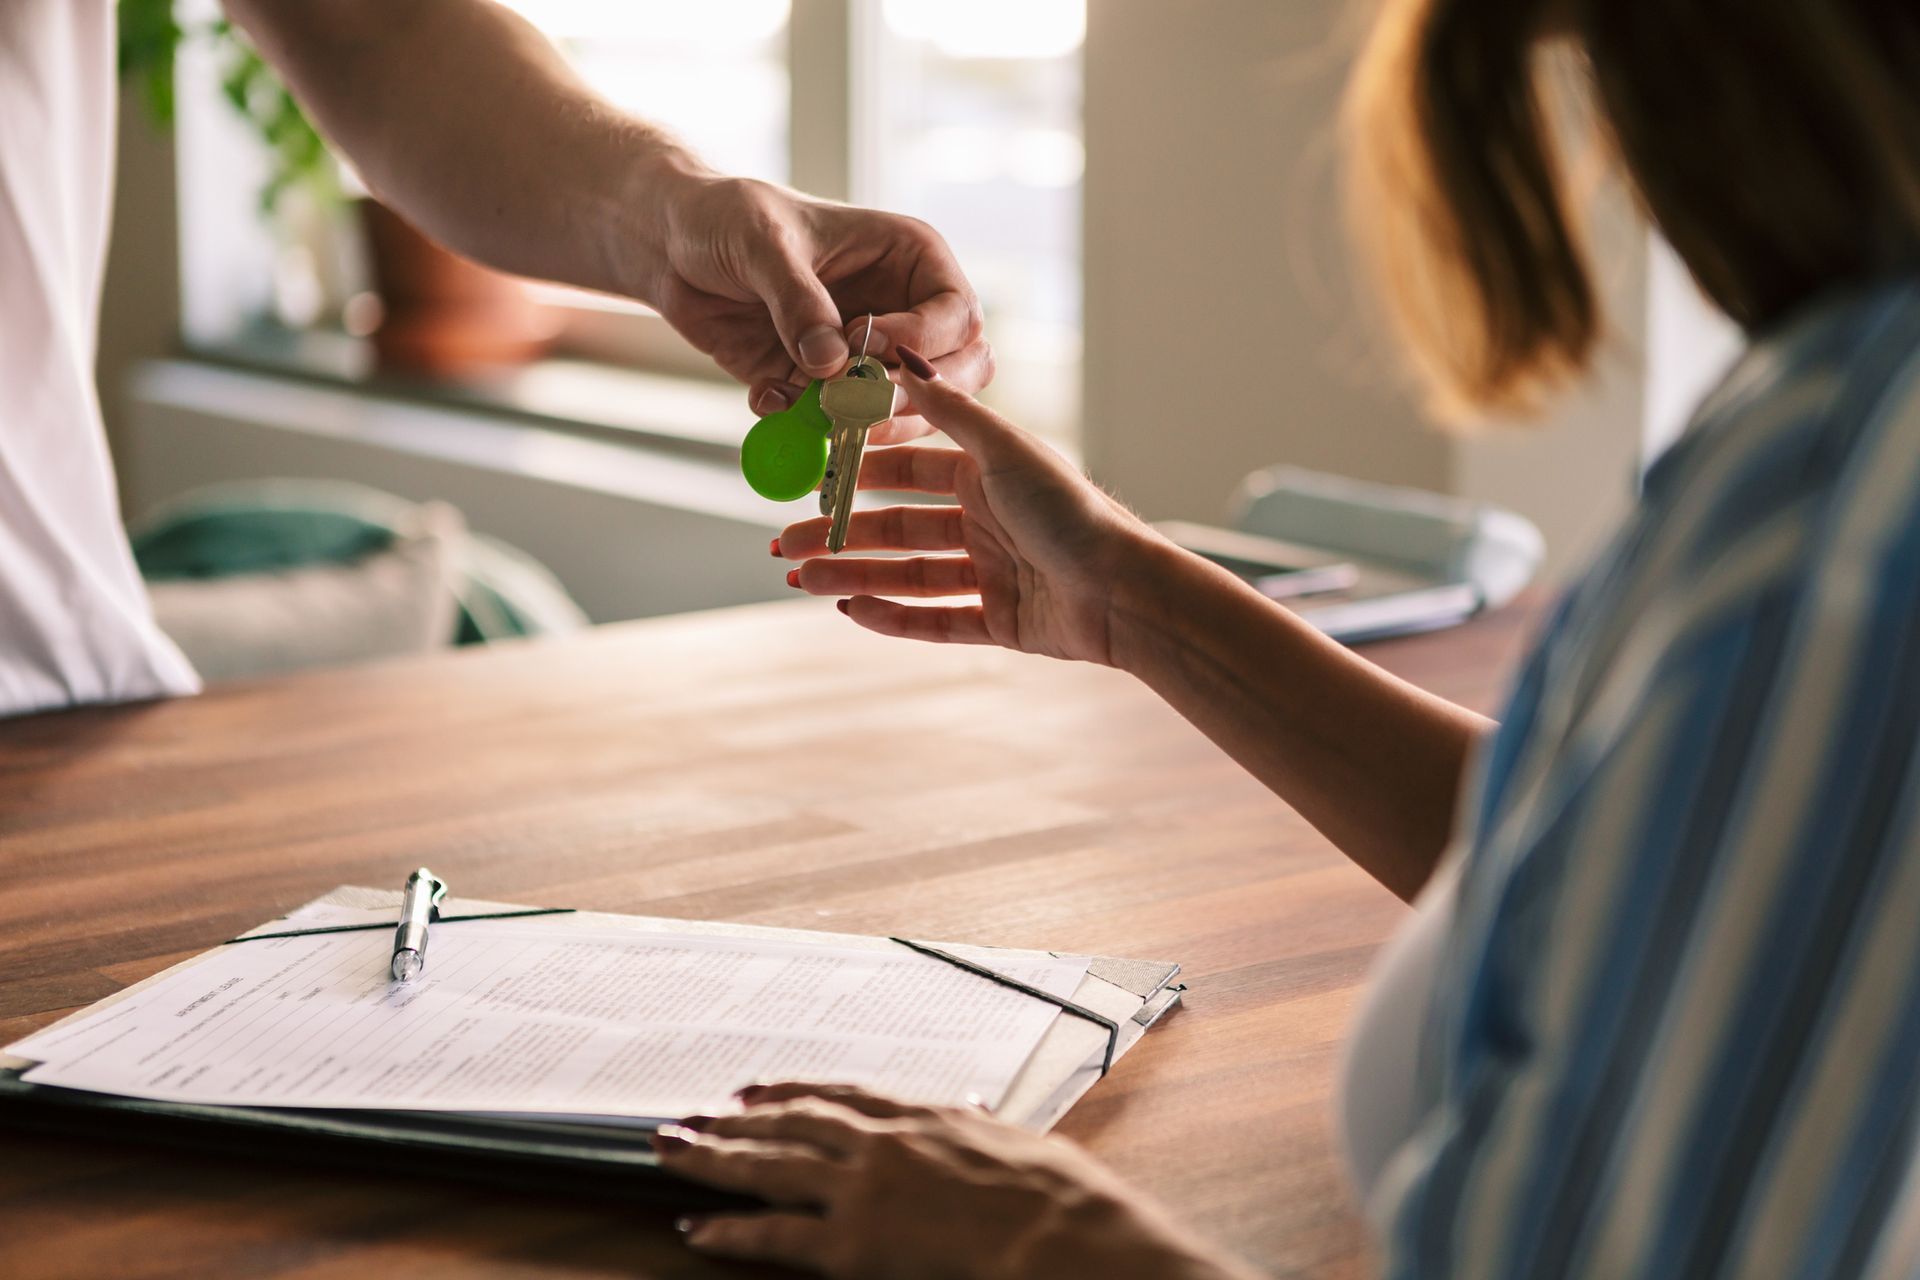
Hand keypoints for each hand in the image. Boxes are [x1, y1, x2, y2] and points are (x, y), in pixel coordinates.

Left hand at [648, 176, 992, 438]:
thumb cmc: (727, 217)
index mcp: (910, 259)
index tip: (865, 343)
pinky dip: (809, 429)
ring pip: (910, 412)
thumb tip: (833, 364)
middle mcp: (903, 311)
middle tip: (858, 404)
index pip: (956, 314)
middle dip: (913, 397)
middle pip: (957, 372)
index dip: (921, 339)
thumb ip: (799, 301)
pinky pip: (840, 426)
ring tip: (811, 411)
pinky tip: (768, 399)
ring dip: (865, 423)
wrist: (672, 246)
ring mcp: (869, 357)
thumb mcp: (762, 243)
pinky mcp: (827, 389)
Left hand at [653, 1082, 1255, 1279]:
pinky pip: (775, 1234)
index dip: (792, 1089)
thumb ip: (983, 1129)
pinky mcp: (852, 1242)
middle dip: (734, 1119)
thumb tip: (976, 1112)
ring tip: (669, 1149)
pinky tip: (696, 1228)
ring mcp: (862, 1189)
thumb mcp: (1023, 1143)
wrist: (1063, 1235)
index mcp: (926, 1114)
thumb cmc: (1060, 1199)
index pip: (842, 1093)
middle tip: (689, 1115)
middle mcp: (883, 1142)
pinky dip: (730, 1231)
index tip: (757, 1088)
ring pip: (768, 1165)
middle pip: (790, 1121)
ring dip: (712, 1157)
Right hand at [772, 347, 1165, 663]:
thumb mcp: (1004, 450)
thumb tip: (901, 356)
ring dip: (855, 578)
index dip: (859, 478)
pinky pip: (936, 622)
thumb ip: (950, 410)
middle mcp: (987, 524)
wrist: (1123, 590)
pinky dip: (894, 619)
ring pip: (908, 577)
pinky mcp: (1001, 623)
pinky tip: (852, 612)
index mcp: (987, 478)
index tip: (812, 480)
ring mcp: (992, 575)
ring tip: (803, 579)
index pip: (908, 475)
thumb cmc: (1070, 511)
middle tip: (786, 543)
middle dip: (842, 536)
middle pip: (898, 530)